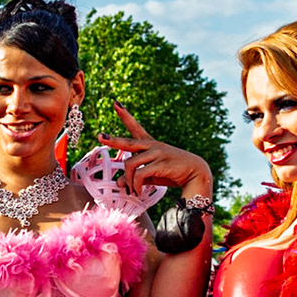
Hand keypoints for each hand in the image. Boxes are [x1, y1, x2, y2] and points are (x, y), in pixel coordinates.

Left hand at [96, 103, 211, 195]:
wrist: (196, 173)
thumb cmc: (172, 172)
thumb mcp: (151, 174)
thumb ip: (135, 176)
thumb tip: (119, 183)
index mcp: (150, 144)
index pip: (135, 127)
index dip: (125, 116)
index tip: (116, 104)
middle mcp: (152, 146)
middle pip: (127, 142)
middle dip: (112, 140)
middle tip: (100, 136)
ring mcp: (156, 153)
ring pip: (130, 164)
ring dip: (128, 180)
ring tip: (133, 191)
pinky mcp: (160, 163)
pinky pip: (139, 175)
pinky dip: (136, 185)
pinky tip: (138, 192)